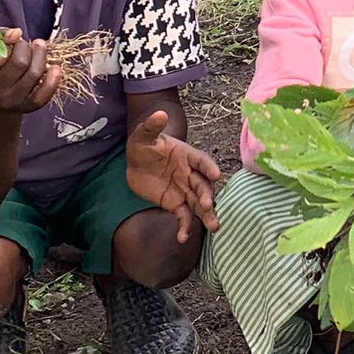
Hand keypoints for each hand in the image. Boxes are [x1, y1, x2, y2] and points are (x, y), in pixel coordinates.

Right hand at [0, 28, 66, 115]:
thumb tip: (16, 32)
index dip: (7, 42)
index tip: (14, 36)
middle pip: (20, 62)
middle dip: (26, 47)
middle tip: (26, 44)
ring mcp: (12, 101)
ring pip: (34, 73)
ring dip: (41, 56)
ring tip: (39, 47)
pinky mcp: (27, 107)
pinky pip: (44, 94)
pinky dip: (53, 80)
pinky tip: (55, 68)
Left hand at [125, 108, 222, 243]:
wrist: (137, 162)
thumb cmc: (144, 145)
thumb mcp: (143, 136)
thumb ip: (151, 127)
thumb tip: (158, 114)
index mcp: (187, 155)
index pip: (201, 160)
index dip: (208, 166)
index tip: (216, 174)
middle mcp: (190, 173)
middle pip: (202, 185)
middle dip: (208, 195)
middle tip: (209, 205)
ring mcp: (184, 190)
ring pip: (198, 203)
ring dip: (206, 214)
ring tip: (214, 227)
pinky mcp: (175, 203)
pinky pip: (183, 216)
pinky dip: (184, 227)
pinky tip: (182, 238)